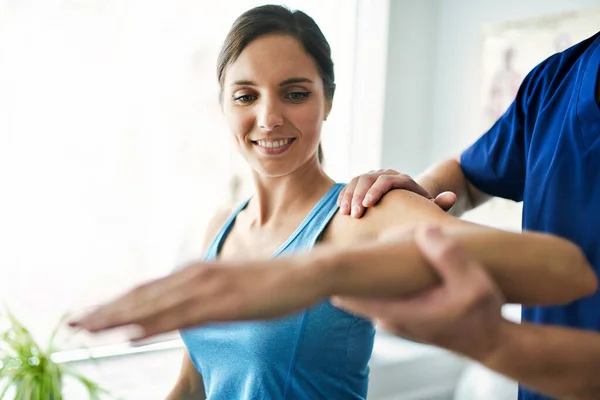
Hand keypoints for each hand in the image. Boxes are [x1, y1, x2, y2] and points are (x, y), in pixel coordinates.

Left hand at [69, 257, 325, 339]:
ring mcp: (211, 289)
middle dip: (105, 312)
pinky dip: (154, 325)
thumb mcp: (231, 287)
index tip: (88, 317)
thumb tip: (183, 308)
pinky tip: (132, 334)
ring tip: (87, 329)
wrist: (307, 271)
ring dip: (118, 318)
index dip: (115, 304)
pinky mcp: (227, 303)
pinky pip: (184, 317)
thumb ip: (204, 295)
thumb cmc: (271, 282)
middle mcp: (197, 276)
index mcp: (197, 273)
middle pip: (143, 297)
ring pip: (156, 306)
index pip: (148, 291)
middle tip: (72, 324)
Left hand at [333, 226, 507, 360]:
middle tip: (332, 244)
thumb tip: (423, 230)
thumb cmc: (482, 314)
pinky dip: (373, 279)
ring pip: (364, 293)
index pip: (349, 296)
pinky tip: (378, 259)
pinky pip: (377, 294)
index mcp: (397, 313)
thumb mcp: (472, 282)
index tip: (326, 254)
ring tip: (353, 247)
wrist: (492, 341)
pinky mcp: (402, 315)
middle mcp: (388, 319)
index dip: (337, 275)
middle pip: (351, 293)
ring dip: (360, 273)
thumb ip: (447, 256)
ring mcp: (393, 319)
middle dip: (345, 270)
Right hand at [337, 170, 455, 217]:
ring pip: (356, 181)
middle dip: (359, 196)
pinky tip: (341, 209)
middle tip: (355, 214)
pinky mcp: (362, 183)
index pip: (386, 180)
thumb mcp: (429, 208)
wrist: (407, 205)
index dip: (376, 191)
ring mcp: (373, 177)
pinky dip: (344, 196)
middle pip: (368, 179)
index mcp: (402, 180)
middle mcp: (386, 174)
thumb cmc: (418, 210)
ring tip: (346, 214)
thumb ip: (440, 204)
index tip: (368, 205)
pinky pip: (349, 186)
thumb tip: (451, 197)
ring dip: (349, 197)